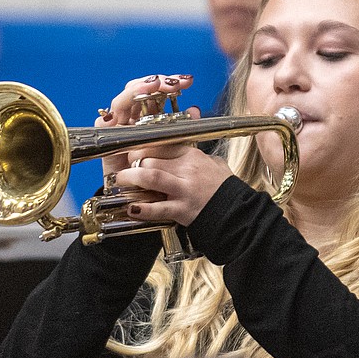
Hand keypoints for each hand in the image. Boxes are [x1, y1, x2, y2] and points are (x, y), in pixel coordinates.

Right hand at [97, 74, 195, 178]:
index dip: (171, 82)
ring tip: (153, 86)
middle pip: (140, 90)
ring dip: (137, 90)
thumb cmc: (155, 171)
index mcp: (150, 115)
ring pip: (123, 99)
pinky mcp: (104, 136)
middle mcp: (133, 117)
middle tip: (173, 83)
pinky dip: (113, 114)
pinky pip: (104, 120)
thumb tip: (195, 110)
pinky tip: (126, 108)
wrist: (137, 196)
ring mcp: (118, 124)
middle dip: (156, 82)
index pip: (158, 92)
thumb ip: (183, 128)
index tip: (188, 81)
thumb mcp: (173, 148)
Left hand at [114, 143, 233, 226]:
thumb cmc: (224, 189)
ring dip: (130, 178)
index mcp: (192, 156)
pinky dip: (141, 209)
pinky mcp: (182, 210)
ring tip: (120, 181)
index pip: (160, 144)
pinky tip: (131, 208)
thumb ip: (197, 154)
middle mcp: (187, 170)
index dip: (141, 147)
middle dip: (132, 162)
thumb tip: (185, 145)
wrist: (237, 213)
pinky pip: (157, 208)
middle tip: (124, 168)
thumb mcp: (214, 164)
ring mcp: (184, 190)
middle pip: (151, 158)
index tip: (132, 152)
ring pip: (150, 176)